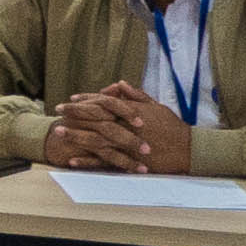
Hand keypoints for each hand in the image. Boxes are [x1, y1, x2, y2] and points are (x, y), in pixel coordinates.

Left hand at [46, 88, 193, 173]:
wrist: (188, 150)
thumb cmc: (172, 127)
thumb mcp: (156, 107)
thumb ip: (136, 96)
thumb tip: (119, 84)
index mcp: (132, 112)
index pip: (104, 102)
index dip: (86, 100)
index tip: (71, 99)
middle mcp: (126, 126)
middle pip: (95, 118)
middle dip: (74, 113)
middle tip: (58, 111)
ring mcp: (126, 144)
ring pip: (95, 139)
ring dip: (75, 135)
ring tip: (57, 132)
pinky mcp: (128, 160)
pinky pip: (104, 162)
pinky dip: (87, 161)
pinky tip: (72, 161)